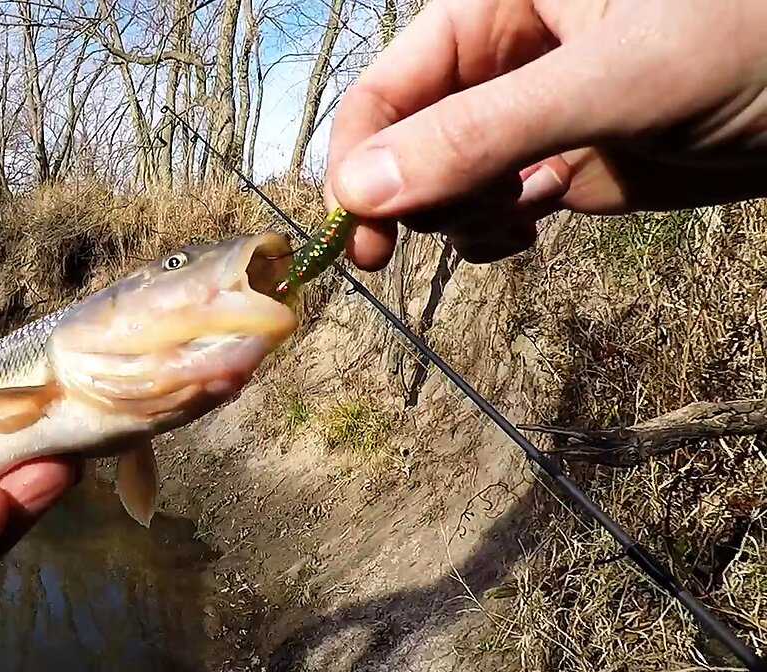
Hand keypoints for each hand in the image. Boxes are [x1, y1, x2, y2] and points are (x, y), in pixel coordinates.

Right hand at [324, 0, 766, 267]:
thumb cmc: (743, 43)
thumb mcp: (609, 82)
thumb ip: (481, 133)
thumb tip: (359, 193)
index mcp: (491, 7)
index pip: (385, 88)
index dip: (358, 159)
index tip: (358, 233)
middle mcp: (495, 62)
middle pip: (400, 144)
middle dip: (415, 195)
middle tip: (454, 228)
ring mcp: (523, 118)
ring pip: (438, 185)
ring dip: (458, 217)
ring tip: (521, 215)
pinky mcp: (554, 165)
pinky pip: (484, 210)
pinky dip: (488, 234)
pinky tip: (528, 229)